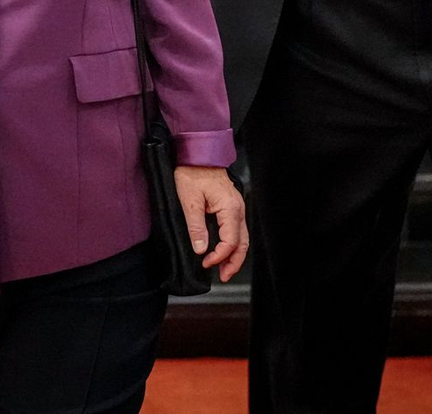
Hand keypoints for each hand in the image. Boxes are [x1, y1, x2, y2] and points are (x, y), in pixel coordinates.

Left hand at [174, 165, 247, 282]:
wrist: (197, 154)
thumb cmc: (193, 172)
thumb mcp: (189, 200)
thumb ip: (196, 226)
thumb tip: (201, 249)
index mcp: (230, 209)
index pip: (230, 241)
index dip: (219, 256)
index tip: (206, 263)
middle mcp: (238, 209)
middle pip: (242, 243)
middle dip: (233, 263)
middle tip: (222, 277)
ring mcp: (237, 208)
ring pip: (242, 238)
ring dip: (234, 255)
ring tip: (224, 270)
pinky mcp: (231, 206)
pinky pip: (236, 230)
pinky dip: (232, 244)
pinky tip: (223, 250)